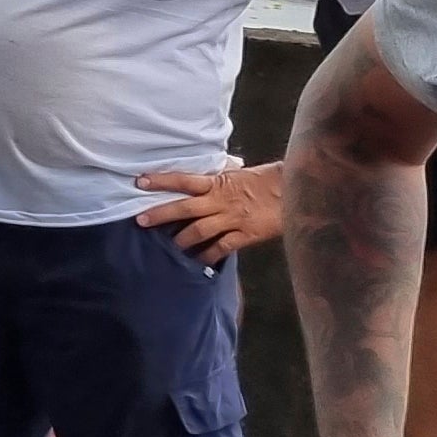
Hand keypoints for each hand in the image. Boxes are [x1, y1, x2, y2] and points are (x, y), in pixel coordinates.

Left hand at [136, 161, 281, 262]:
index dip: (162, 180)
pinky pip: (222, 247)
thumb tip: (198, 181)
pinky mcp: (246, 234)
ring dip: (182, 239)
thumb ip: (218, 180)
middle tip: (140, 221)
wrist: (296, 191)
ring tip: (169, 247)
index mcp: (218, 182)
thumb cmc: (266, 180)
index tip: (140, 181)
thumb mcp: (238, 174)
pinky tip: (199, 261)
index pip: (183, 179)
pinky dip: (209, 255)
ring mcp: (232, 218)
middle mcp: (220, 201)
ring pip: (200, 230)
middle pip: (184, 207)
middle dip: (161, 214)